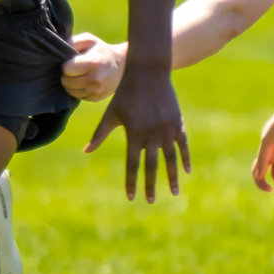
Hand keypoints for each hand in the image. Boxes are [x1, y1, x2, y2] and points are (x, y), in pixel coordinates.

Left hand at [61, 33, 124, 101]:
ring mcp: (95, 91)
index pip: (66, 69)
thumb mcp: (89, 40)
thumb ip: (73, 42)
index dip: (67, 64)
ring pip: (70, 91)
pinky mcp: (95, 98)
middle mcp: (94, 80)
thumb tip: (59, 51)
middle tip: (76, 69)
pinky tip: (86, 82)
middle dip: (68, 75)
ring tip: (81, 75)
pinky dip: (78, 90)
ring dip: (71, 83)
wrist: (122, 66)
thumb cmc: (102, 51)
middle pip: (66, 81)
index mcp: (93, 64)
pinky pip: (77, 96)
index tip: (74, 61)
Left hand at [84, 65, 190, 202]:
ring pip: (170, 159)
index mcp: (134, 133)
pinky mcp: (177, 123)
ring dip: (172, 177)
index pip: (132, 164)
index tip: (131, 197)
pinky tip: (187, 171)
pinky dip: (185, 159)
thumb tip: (86, 151)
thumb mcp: (111, 113)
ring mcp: (166, 129)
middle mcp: (151, 134)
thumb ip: (100, 134)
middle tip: (151, 201)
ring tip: (174, 192)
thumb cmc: (126, 93)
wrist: (148, 72)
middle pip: (152, 166)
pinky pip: (183, 145)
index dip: (132, 182)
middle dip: (151, 185)